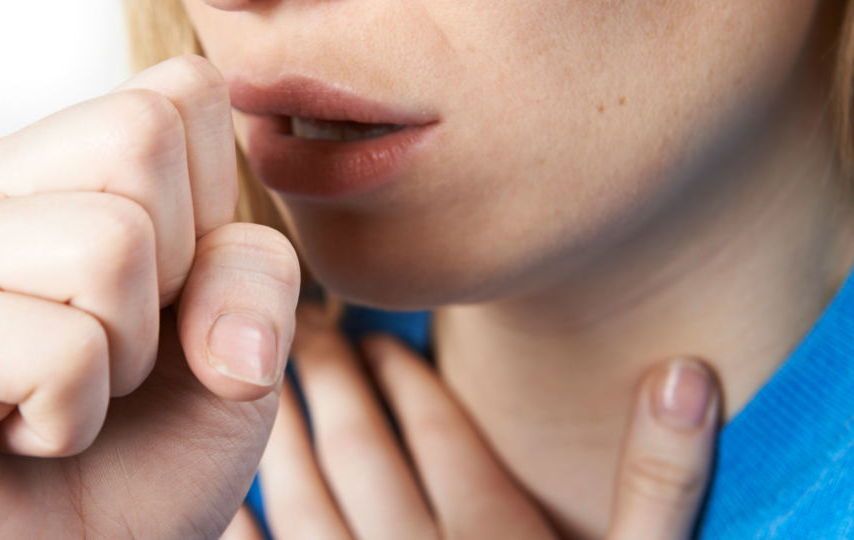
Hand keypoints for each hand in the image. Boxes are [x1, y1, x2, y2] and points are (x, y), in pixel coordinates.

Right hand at [0, 55, 299, 538]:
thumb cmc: (143, 453)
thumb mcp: (240, 348)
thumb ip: (252, 277)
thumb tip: (219, 316)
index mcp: (46, 159)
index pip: (180, 96)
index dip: (211, 223)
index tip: (162, 307)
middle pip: (140, 143)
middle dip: (167, 287)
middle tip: (107, 358)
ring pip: (108, 242)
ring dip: (119, 361)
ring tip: (62, 397)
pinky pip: (58, 345)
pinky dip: (71, 417)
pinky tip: (20, 434)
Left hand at [224, 303, 719, 539]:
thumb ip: (660, 488)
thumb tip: (682, 375)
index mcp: (494, 538)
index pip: (437, 432)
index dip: (405, 376)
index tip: (375, 335)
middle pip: (360, 450)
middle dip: (330, 380)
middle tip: (303, 326)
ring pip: (304, 499)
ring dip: (282, 434)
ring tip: (263, 379)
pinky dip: (242, 527)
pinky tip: (224, 493)